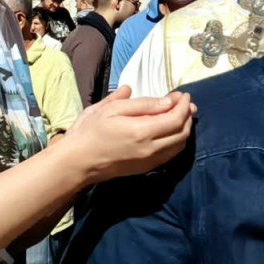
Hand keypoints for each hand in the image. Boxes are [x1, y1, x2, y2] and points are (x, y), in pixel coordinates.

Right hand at [62, 87, 194, 183]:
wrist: (76, 162)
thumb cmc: (90, 131)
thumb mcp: (111, 109)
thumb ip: (141, 104)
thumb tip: (166, 101)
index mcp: (142, 131)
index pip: (175, 118)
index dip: (183, 105)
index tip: (183, 94)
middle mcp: (151, 149)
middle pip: (182, 132)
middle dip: (187, 115)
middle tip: (185, 103)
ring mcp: (150, 161)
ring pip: (179, 145)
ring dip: (185, 129)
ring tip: (182, 115)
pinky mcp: (146, 168)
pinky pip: (170, 154)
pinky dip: (177, 141)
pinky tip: (172, 132)